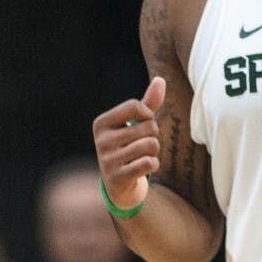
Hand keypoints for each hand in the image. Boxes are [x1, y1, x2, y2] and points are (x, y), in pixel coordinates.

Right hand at [92, 76, 165, 209]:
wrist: (117, 182)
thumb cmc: (127, 146)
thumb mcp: (134, 124)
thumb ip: (147, 103)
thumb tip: (160, 80)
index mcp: (101, 123)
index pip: (135, 105)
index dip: (148, 114)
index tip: (143, 123)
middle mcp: (101, 140)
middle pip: (148, 127)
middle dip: (153, 135)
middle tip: (142, 144)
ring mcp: (107, 160)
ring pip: (151, 145)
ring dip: (155, 151)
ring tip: (143, 155)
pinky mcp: (117, 177)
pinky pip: (149, 163)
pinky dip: (153, 164)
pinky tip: (144, 167)